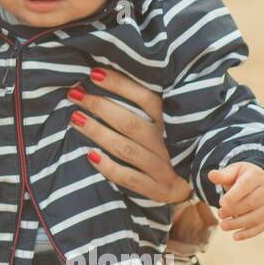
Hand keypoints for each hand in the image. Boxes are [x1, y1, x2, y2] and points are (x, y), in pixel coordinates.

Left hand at [68, 66, 193, 203]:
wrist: (188, 187)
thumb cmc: (166, 148)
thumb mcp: (161, 124)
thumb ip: (141, 105)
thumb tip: (104, 76)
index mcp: (171, 123)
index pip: (147, 99)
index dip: (121, 85)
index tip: (94, 74)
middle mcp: (168, 144)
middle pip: (131, 123)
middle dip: (100, 106)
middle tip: (75, 94)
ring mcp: (163, 169)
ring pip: (125, 149)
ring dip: (98, 132)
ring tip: (75, 118)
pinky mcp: (157, 190)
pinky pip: (128, 178)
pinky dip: (107, 166)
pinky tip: (89, 154)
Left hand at [208, 162, 263, 240]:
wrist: (261, 181)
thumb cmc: (242, 176)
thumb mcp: (233, 171)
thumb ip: (222, 175)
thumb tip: (211, 175)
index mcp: (256, 176)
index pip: (245, 186)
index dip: (233, 196)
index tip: (221, 203)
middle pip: (250, 203)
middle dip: (233, 211)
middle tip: (219, 214)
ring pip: (256, 217)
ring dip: (239, 224)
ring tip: (223, 225)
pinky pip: (261, 226)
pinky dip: (249, 233)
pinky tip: (235, 236)